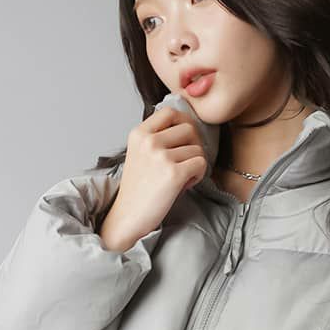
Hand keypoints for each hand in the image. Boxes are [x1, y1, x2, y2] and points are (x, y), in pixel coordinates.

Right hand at [100, 104, 209, 250]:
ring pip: (197, 148)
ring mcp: (161, 156)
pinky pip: (201, 163)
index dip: (184, 123)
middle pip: (189, 128)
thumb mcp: (139, 153)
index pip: (171, 112)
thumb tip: (188, 125)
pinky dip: (198, 175)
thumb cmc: (138, 189)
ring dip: (196, 164)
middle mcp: (149, 141)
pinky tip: (186, 184)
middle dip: (193, 146)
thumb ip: (156, 137)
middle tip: (185, 163)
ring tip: (182, 177)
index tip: (184, 140)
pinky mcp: (173, 174)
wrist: (128, 217)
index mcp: (139, 133)